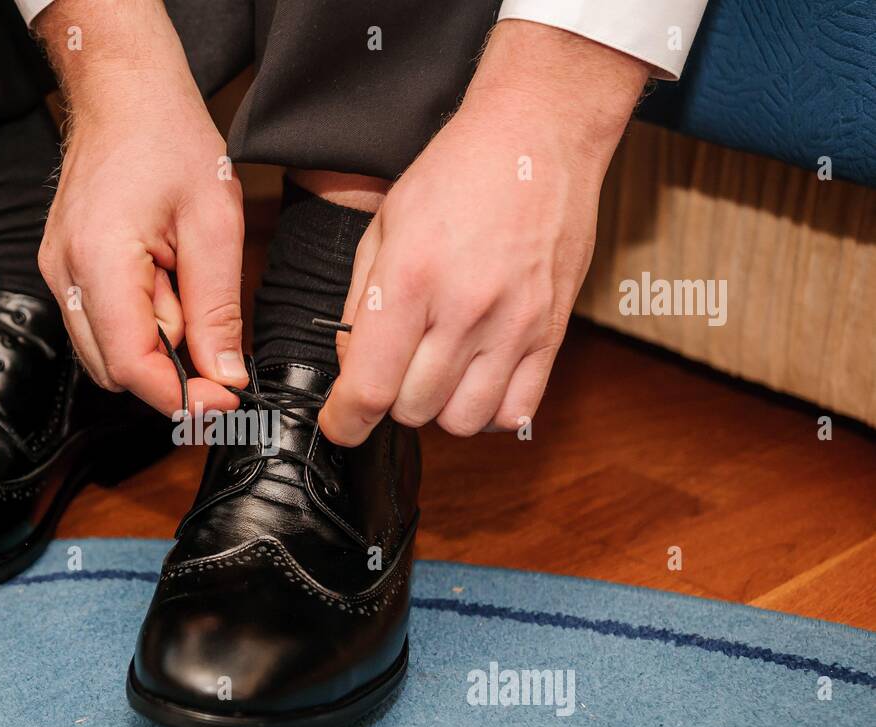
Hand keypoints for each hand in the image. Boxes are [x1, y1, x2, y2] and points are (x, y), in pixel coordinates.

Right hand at [36, 0, 246, 415]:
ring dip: (157, 347)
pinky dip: (142, 323)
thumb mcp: (215, 224)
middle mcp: (65, 276)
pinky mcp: (67, 270)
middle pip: (116, 370)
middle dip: (171, 375)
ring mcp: (59, 274)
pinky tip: (168, 285)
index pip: (133, 366)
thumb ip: (217, 308)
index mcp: (99, 262)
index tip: (225, 402)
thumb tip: (224, 375)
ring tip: (189, 293)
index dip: (182, 396)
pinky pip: (103, 324)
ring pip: (108, 353)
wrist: (125, 93)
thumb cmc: (168, 139)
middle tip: (221, 357)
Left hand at [319, 21, 648, 444]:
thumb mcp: (383, 228)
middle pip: (414, 411)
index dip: (344, 421)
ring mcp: (515, 325)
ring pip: (464, 421)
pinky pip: (517, 412)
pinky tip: (478, 377)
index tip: (339, 423)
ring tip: (438, 372)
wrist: (539, 137)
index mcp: (411, 280)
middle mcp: (464, 309)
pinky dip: (490, 410)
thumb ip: (360, 305)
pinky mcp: (552, 332)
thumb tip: (352, 368)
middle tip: (395, 367)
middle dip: (392, 400)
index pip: (370, 388)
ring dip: (441, 408)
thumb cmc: (456, 175)